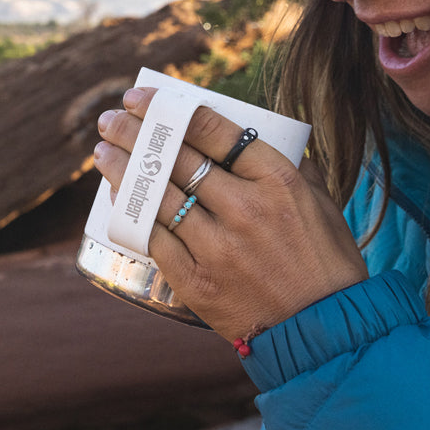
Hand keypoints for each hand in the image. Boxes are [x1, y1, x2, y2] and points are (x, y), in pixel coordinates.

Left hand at [93, 86, 367, 341]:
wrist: (325, 331)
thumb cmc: (325, 263)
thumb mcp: (319, 202)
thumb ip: (286, 166)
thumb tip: (245, 140)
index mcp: (277, 180)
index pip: (213, 130)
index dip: (170, 109)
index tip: (142, 98)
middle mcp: (244, 208)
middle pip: (177, 158)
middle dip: (136, 132)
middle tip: (112, 119)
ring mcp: (218, 246)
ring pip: (157, 195)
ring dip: (123, 168)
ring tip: (103, 150)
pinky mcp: (196, 281)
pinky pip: (153, 238)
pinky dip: (132, 213)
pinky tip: (118, 196)